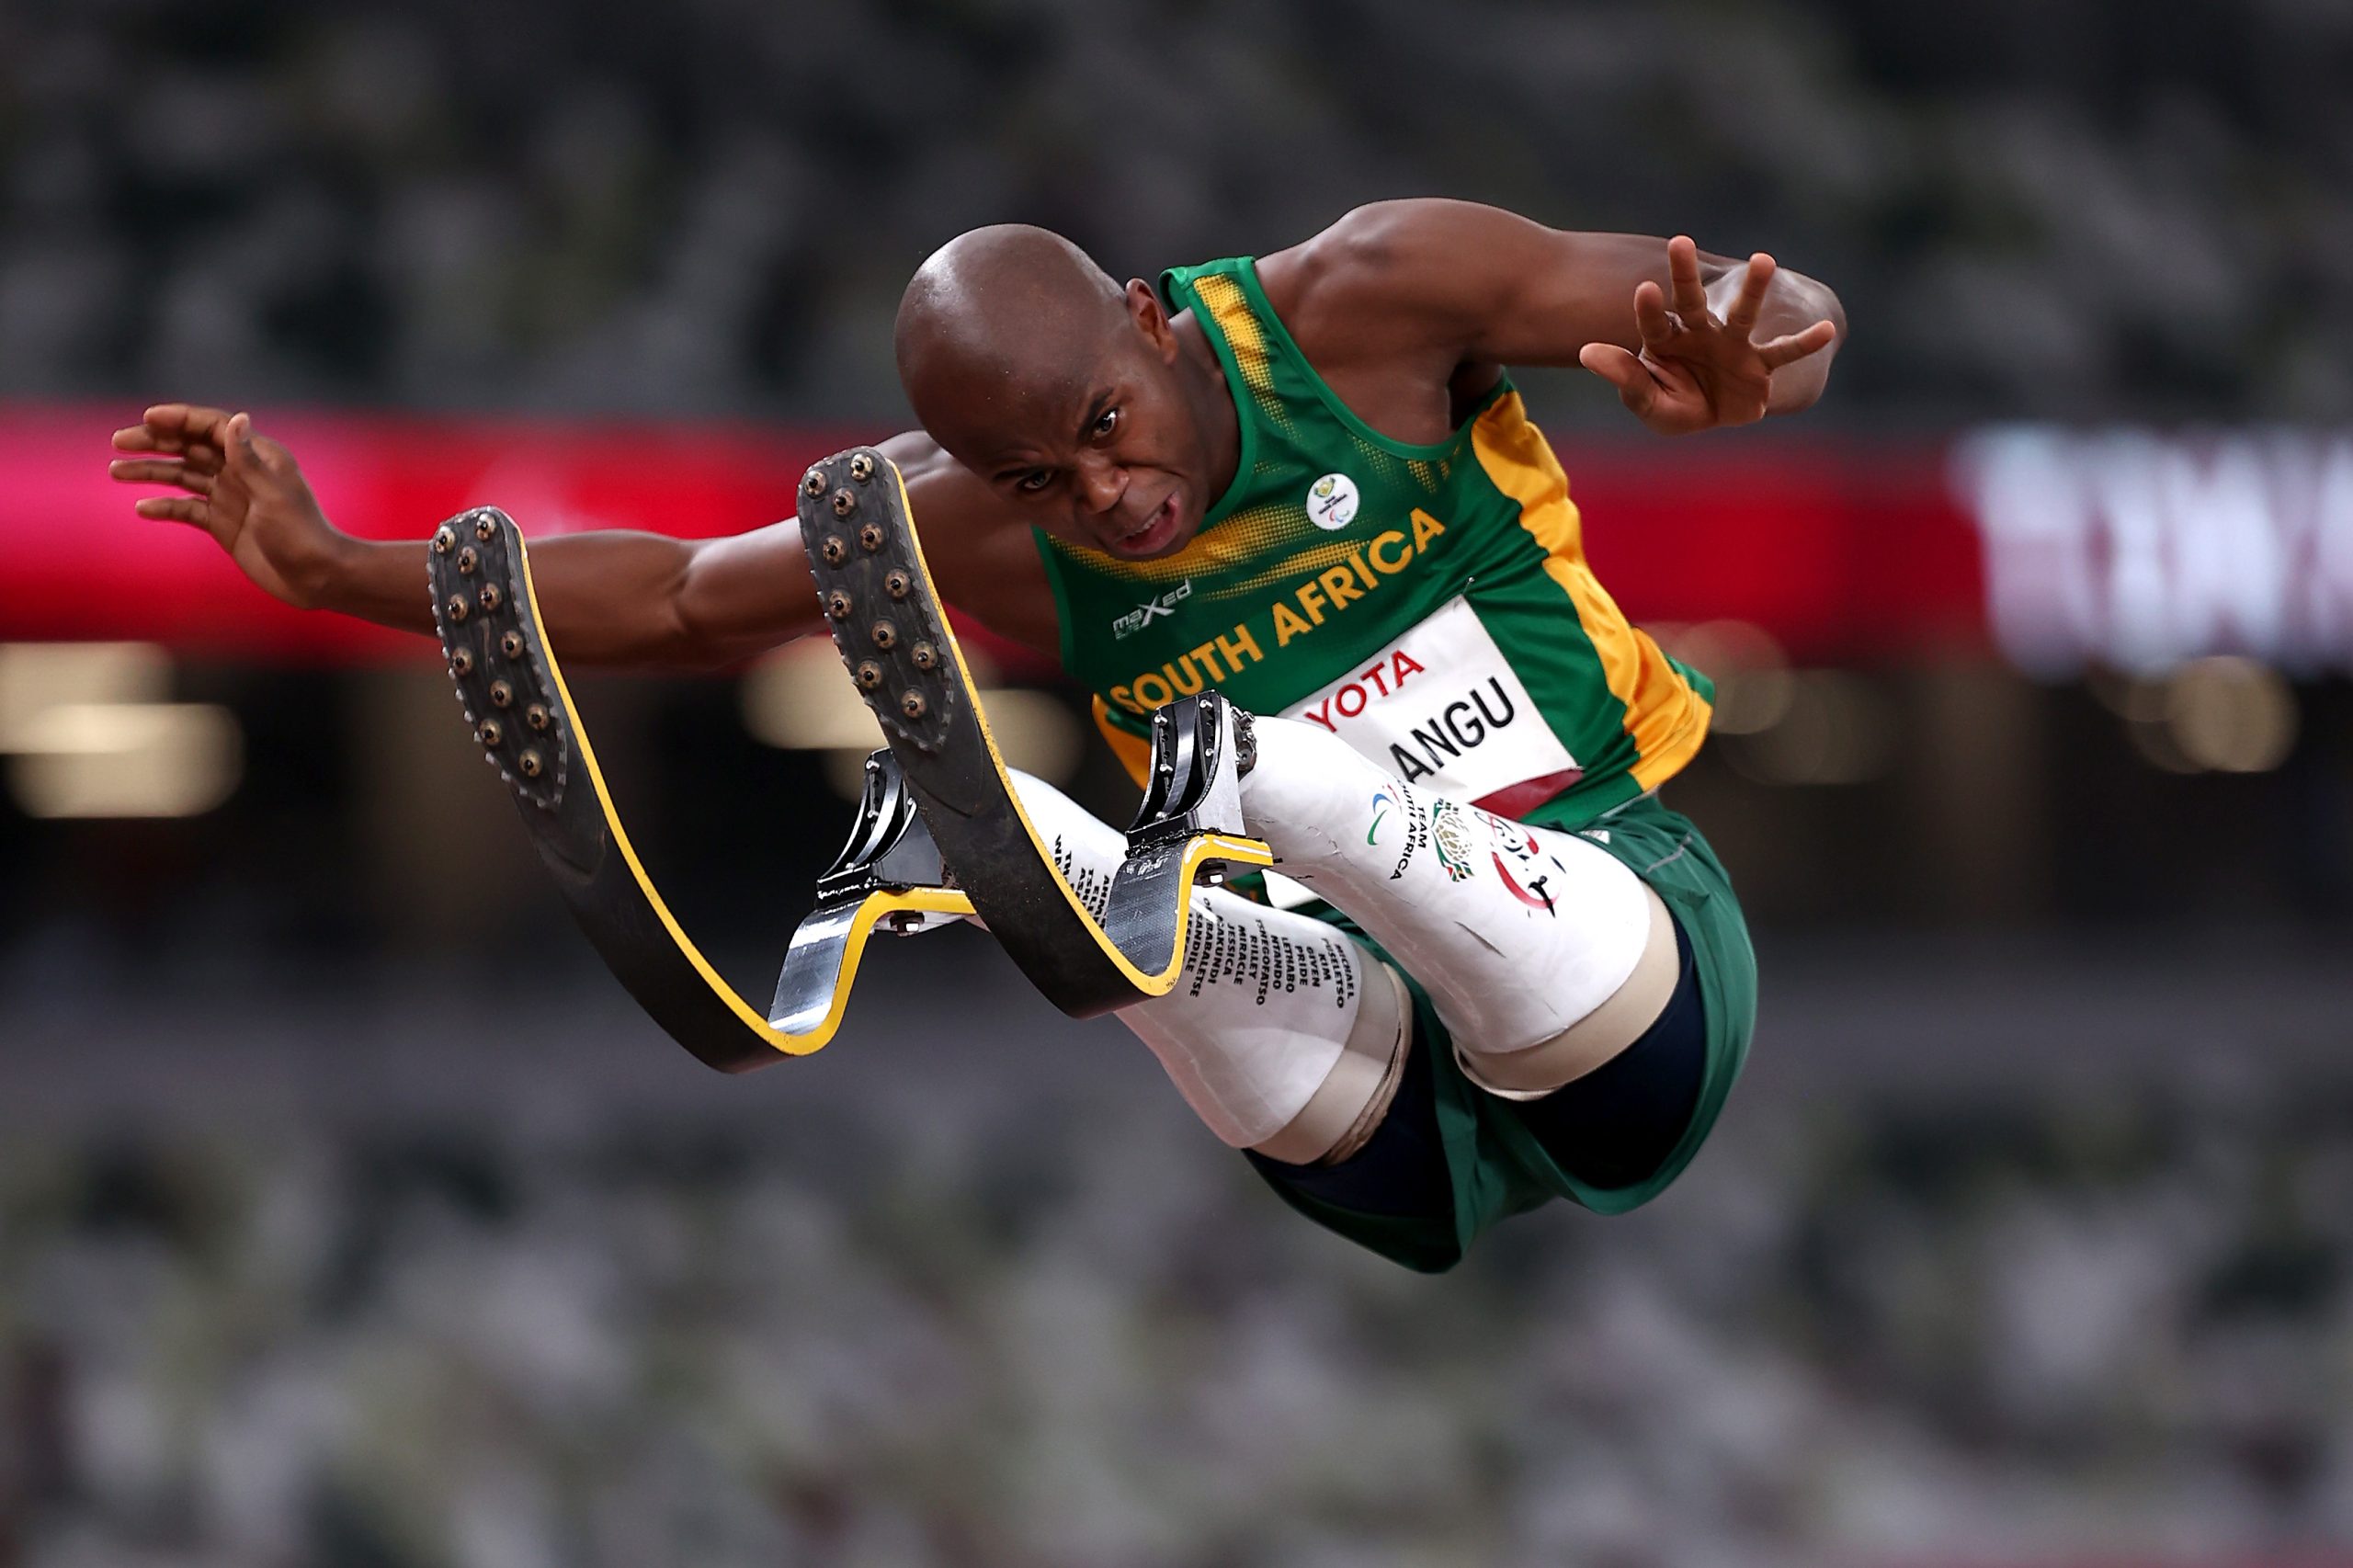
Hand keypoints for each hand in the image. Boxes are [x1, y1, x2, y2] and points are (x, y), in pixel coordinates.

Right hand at [110, 404, 349, 609]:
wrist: (317, 577)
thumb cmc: (302, 533)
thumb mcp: (273, 495)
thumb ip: (249, 459)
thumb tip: (237, 418)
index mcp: (259, 456)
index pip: (212, 427)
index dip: (180, 418)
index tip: (148, 417)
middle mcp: (242, 471)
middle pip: (190, 447)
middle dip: (155, 441)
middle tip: (118, 442)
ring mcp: (231, 497)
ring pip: (183, 476)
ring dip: (151, 471)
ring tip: (115, 471)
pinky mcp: (223, 524)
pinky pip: (187, 509)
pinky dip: (165, 506)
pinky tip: (142, 508)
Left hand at [1577, 236, 1838, 435]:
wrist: (1717, 414)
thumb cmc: (1676, 403)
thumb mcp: (1647, 401)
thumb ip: (1624, 377)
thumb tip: (1586, 353)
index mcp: (1666, 339)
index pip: (1654, 321)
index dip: (1649, 308)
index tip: (1645, 287)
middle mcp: (1700, 332)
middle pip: (1691, 300)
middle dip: (1685, 273)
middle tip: (1680, 242)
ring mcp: (1733, 344)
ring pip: (1742, 313)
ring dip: (1754, 289)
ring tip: (1764, 260)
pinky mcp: (1760, 364)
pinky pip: (1783, 352)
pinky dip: (1803, 343)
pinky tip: (1826, 331)